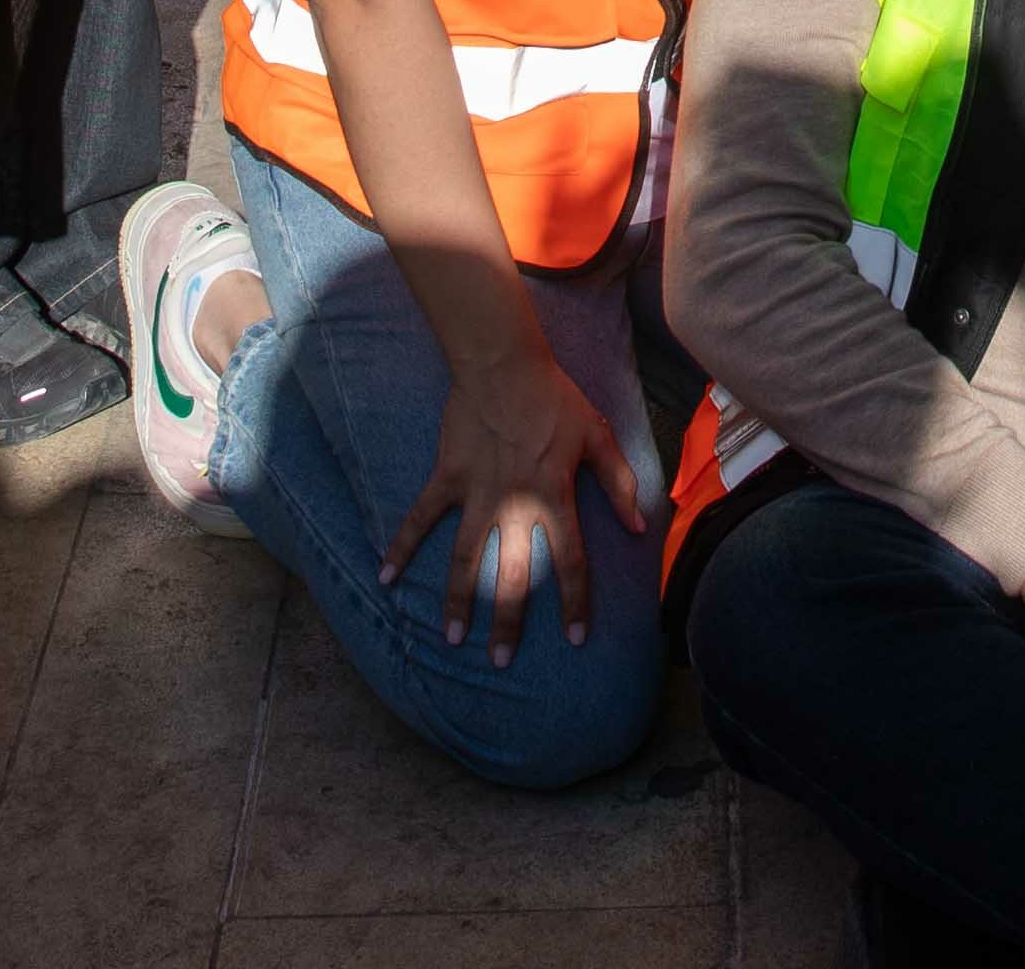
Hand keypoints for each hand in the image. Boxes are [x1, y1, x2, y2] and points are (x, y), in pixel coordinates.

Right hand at [385, 341, 640, 660]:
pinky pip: (420, 517)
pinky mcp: (447, 478)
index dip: (575, 602)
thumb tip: (640, 527)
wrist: (503, 363)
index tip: (576, 639)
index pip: (570, 561)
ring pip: (465, 559)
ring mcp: (476, 493)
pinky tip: (384, 577)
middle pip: (513, 574)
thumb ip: (619, 483)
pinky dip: (401, 546)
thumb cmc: (555, 398)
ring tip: (453, 639)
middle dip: (507, 621)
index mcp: (554, 497)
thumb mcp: (598, 435)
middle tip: (500, 662)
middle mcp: (515, 504)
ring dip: (458, 601)